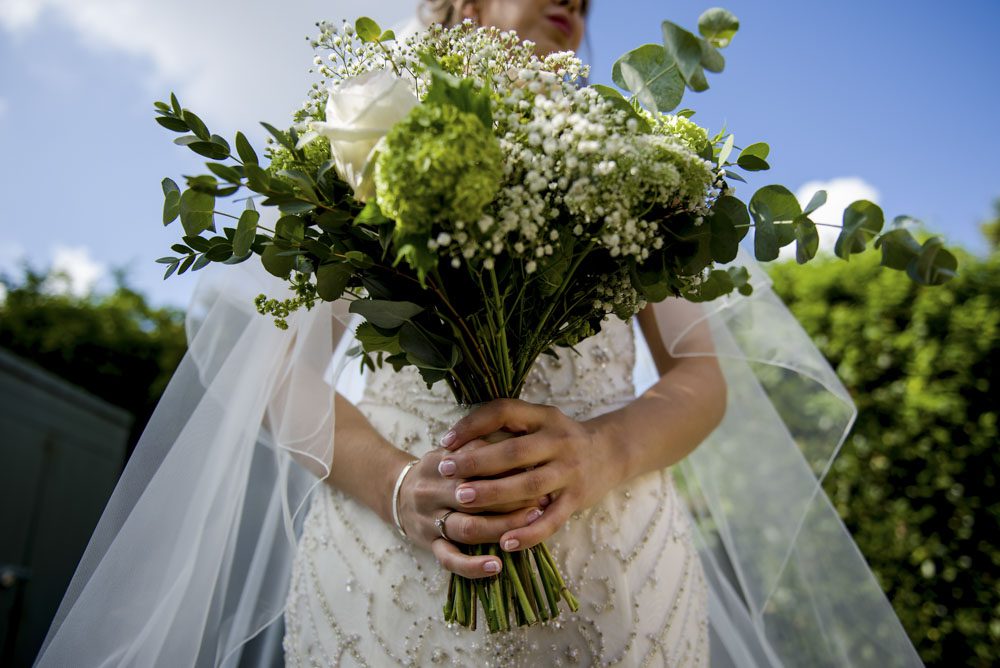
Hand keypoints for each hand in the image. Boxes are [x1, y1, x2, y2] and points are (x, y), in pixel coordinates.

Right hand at [395, 445, 547, 578]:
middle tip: (543, 498)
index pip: (475, 464)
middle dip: (512, 498)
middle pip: (475, 496)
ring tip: (531, 523)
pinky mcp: (430, 545)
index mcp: (439, 464)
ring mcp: (430, 521)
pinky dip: (473, 566)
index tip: (535, 468)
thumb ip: (479, 446)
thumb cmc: (439, 470)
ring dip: (502, 527)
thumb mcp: (452, 451)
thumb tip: (516, 443)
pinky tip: (497, 566)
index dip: (506, 466)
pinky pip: (450, 559)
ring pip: (468, 528)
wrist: (397, 492)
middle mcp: (432, 492)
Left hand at [437, 398, 625, 552]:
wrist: (611, 453)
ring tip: (462, 500)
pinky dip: (528, 533)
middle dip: (477, 462)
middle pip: (514, 452)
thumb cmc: (560, 439)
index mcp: (544, 417)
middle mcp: (559, 441)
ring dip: (493, 494)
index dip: (473, 424)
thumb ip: (507, 427)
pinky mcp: (577, 499)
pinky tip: (504, 542)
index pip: (504, 411)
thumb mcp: (539, 422)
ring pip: (529, 485)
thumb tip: (456, 441)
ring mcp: (570, 471)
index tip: (446, 441)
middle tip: (445, 471)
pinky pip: (551, 520)